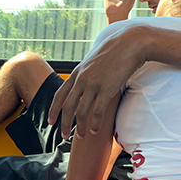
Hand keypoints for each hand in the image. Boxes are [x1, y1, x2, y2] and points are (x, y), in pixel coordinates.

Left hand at [48, 23, 148, 138]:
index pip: (59, 94)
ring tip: (82, 137)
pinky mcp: (107, 89)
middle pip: (67, 107)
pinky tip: (94, 131)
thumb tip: (85, 80)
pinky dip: (94, 123)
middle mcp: (82, 79)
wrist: (129, 42)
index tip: (50, 122)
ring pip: (81, 112)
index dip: (53, 110)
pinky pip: (97, 111)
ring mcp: (93, 84)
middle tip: (64, 136)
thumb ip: (87, 72)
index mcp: (77, 73)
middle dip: (64, 124)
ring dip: (80, 127)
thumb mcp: (94, 60)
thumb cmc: (114, 51)